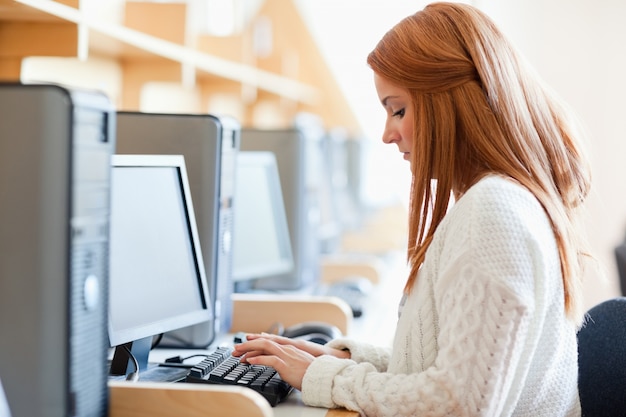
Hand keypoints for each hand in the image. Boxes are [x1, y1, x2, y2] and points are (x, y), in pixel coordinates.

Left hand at [231, 333, 349, 389]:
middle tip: (235, 349)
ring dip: (249, 349)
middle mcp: (286, 349)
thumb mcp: (298, 364)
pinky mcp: (286, 364)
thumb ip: (288, 361)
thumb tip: (280, 365)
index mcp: (289, 348)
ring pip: (264, 347)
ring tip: (238, 354)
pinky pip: (269, 359)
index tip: (245, 343)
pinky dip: (257, 359)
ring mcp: (286, 355)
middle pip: (264, 341)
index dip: (256, 342)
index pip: (269, 341)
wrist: (323, 376)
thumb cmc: (312, 373)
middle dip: (248, 344)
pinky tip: (249, 361)